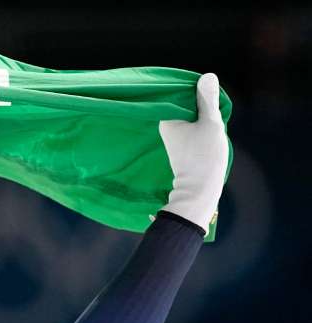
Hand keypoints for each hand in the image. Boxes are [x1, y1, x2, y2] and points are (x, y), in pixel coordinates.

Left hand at [159, 73, 229, 232]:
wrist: (199, 188)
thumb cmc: (204, 156)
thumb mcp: (210, 123)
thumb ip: (208, 99)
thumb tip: (207, 76)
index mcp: (166, 119)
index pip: (179, 94)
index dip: (196, 91)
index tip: (208, 94)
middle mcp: (166, 126)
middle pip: (185, 104)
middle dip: (200, 102)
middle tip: (213, 108)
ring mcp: (173, 136)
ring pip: (190, 115)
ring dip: (202, 114)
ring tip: (212, 120)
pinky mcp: (181, 145)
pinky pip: (191, 126)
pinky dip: (201, 124)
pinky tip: (209, 130)